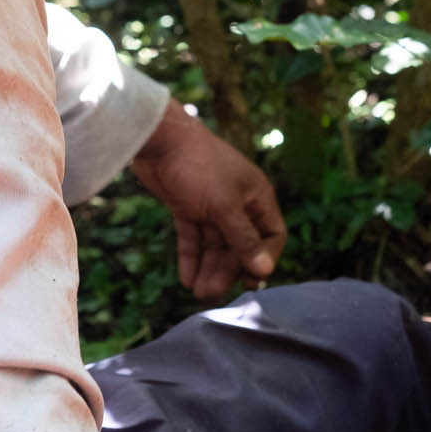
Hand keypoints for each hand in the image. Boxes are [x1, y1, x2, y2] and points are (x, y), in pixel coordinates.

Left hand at [129, 98, 285, 299]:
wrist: (159, 139)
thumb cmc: (199, 166)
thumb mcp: (224, 206)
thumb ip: (243, 239)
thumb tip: (265, 270)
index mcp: (256, 196)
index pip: (271, 234)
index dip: (263, 257)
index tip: (250, 279)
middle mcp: (237, 202)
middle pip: (239, 244)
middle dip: (227, 269)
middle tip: (210, 291)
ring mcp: (211, 204)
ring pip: (215, 243)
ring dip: (208, 268)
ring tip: (197, 292)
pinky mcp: (187, 205)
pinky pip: (193, 236)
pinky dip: (191, 256)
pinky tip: (186, 278)